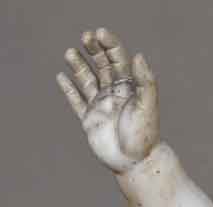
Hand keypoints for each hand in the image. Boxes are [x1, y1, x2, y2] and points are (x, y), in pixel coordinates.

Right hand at [57, 28, 158, 172]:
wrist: (135, 163)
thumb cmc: (144, 136)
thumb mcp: (148, 107)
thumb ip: (145, 82)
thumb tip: (138, 56)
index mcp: (129, 89)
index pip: (118, 61)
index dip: (110, 46)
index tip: (100, 34)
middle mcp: (115, 95)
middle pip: (102, 66)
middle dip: (94, 50)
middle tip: (85, 37)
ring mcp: (101, 106)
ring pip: (87, 81)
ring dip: (78, 66)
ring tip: (70, 52)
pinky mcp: (90, 120)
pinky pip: (77, 102)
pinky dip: (69, 90)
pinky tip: (61, 77)